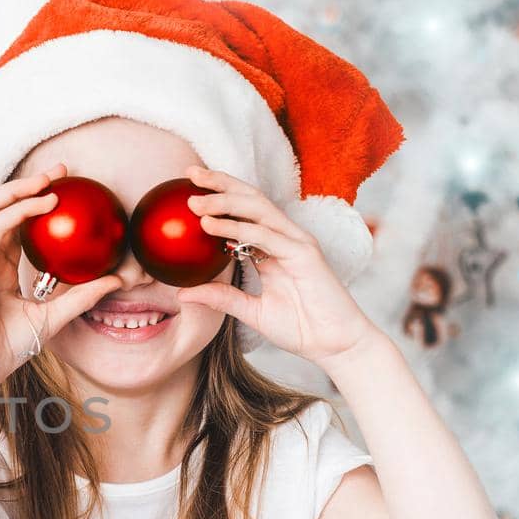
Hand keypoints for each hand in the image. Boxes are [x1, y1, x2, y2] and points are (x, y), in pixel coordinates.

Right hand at [0, 164, 121, 392]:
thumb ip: (81, 295)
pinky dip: (19, 209)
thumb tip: (116, 281)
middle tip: (62, 171)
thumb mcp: (55, 315)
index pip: (14, 222)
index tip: (66, 188)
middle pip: (0, 204)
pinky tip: (44, 203)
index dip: (36, 200)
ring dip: (20, 187)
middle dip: (29, 182)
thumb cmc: (9, 346)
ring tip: (50, 180)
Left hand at [175, 165, 380, 370]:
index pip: (244, 211)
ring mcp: (296, 243)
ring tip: (194, 201)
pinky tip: (210, 225)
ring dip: (224, 201)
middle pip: (250, 199)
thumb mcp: (250, 312)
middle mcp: (285, 238)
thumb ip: (221, 298)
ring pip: (257, 209)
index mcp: (273, 247)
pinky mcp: (304, 254)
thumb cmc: (300, 328)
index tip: (188, 187)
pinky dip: (237, 228)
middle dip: (220, 183)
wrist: (335, 345)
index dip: (219, 194)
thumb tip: (183, 292)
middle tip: (189, 173)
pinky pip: (265, 235)